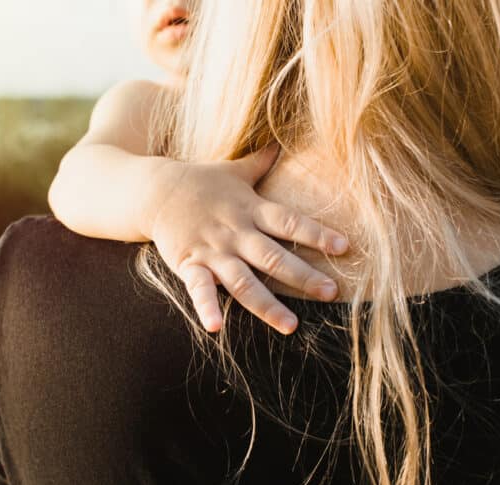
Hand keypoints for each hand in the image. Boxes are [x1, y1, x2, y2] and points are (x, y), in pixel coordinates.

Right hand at [147, 144, 349, 334]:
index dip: (318, 234)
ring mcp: (213, 251)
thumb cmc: (200, 181)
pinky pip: (199, 289)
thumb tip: (282, 142)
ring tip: (291, 326)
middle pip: (274, 257)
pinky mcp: (190, 265)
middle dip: (303, 276)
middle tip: (332, 293)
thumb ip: (261, 162)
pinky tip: (216, 328)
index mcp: (251, 210)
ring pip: (244, 282)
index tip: (345, 247)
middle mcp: (236, 233)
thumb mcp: (233, 170)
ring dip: (267, 305)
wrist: (154, 190)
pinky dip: (207, 307)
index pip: (290, 223)